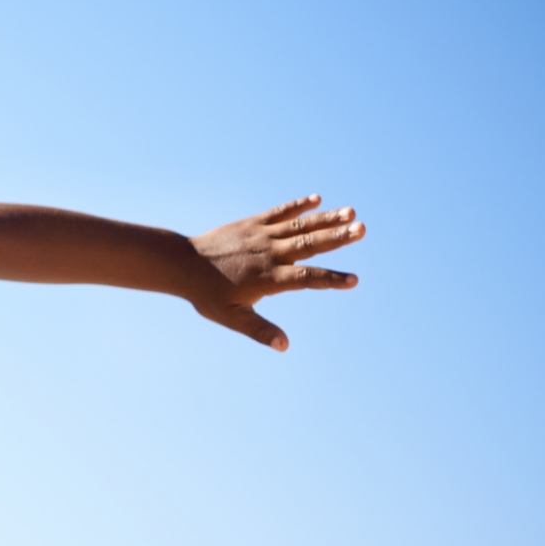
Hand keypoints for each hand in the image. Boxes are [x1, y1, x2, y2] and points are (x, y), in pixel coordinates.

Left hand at [187, 194, 363, 350]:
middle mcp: (269, 254)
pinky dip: (298, 206)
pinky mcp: (252, 224)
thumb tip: (285, 346)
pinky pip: (279, 213)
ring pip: (299, 225)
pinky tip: (318, 199)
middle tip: (362, 229)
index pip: (306, 279)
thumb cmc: (207, 295)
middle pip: (309, 245)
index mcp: (268, 279)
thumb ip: (260, 330)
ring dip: (326, 219)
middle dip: (337, 237)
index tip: (354, 280)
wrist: (182, 264)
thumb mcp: (232, 317)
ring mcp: (261, 236)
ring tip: (351, 212)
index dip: (330, 279)